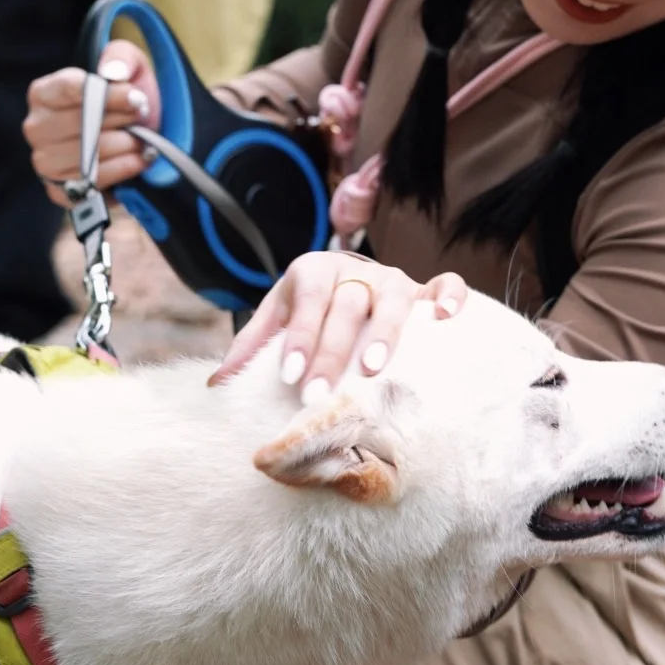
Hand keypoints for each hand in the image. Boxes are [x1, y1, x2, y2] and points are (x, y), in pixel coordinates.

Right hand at [23, 41, 161, 207]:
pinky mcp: (60, 192)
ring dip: (125, 148)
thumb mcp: (129, 66)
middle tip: (142, 120)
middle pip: (82, 124)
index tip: (138, 98)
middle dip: (121, 122)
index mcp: (43, 93)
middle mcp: (36, 128)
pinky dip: (122, 172)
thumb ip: (121, 57)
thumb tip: (112, 73)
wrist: (137, 137)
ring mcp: (44, 163)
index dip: (110, 95)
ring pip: (88, 156)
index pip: (72, 90)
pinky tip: (137, 161)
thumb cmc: (126, 100)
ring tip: (143, 141)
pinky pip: (92, 184)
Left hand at [207, 251, 466, 396]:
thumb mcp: (276, 319)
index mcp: (314, 271)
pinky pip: (445, 285)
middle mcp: (356, 272)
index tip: (290, 375)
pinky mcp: (425, 290)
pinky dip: (449, 297)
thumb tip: (215, 386)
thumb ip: (251, 348)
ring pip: (393, 298)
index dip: (300, 337)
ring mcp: (394, 280)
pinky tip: (446, 319)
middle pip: (346, 305)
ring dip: (386, 332)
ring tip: (374, 369)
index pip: (307, 302)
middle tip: (320, 393)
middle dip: (333, 351)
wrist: (346, 283)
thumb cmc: (308, 311)